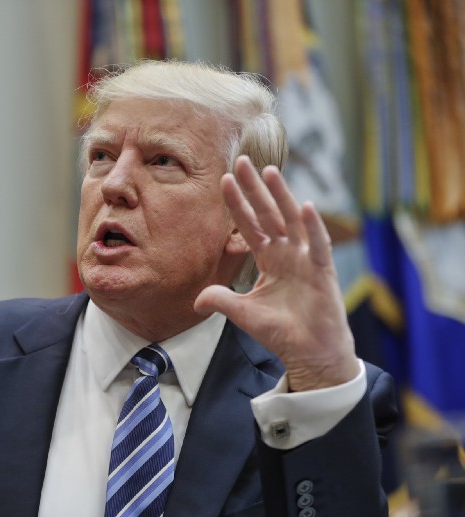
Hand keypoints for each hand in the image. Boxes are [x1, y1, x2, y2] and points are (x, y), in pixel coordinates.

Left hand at [194, 156, 358, 390]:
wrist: (308, 353)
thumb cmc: (281, 332)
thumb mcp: (243, 313)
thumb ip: (220, 300)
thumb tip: (196, 299)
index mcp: (270, 258)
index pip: (250, 224)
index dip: (237, 203)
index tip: (224, 180)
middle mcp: (288, 253)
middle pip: (269, 214)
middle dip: (255, 188)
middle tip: (242, 160)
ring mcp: (307, 259)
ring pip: (292, 221)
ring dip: (281, 196)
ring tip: (269, 172)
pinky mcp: (323, 272)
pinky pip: (318, 245)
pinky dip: (313, 227)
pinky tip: (305, 207)